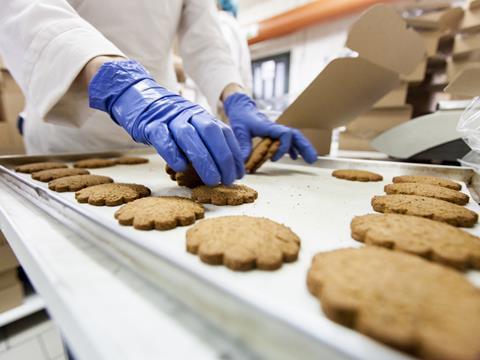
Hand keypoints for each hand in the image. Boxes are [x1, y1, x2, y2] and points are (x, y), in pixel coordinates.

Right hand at [88, 60, 243, 185]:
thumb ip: (207, 142)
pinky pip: (163, 139)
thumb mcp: (192, 126)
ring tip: (211, 180)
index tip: (238, 174)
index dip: (234, 154)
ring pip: (190, 137)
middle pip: (211, 133)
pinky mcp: (150, 126)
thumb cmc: (170, 123)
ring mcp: (170, 118)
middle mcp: (189, 114)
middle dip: (223, 158)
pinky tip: (181, 168)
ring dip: (204, 160)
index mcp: (202, 116)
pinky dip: (173, 154)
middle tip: (227, 180)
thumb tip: (227, 168)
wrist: (140, 100)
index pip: (224, 133)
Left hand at [223, 93, 317, 162]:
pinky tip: (295, 157)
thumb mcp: (239, 131)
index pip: (285, 134)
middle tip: (312, 159)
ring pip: (294, 138)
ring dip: (303, 148)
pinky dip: (293, 148)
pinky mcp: (274, 133)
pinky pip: (287, 140)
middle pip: (295, 136)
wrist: (241, 107)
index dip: (283, 147)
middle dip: (305, 147)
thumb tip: (243, 161)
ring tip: (311, 160)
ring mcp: (276, 131)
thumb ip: (243, 145)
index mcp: (269, 126)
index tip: (273, 158)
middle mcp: (275, 128)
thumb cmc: (241, 117)